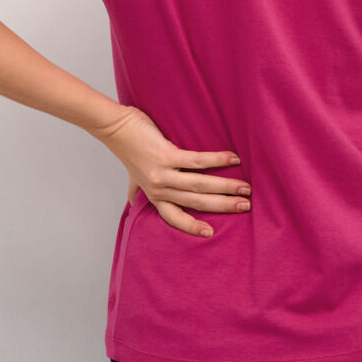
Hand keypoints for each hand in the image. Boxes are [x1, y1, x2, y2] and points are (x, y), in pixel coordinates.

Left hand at [90, 105, 250, 237]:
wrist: (115, 127)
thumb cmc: (129, 148)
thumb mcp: (132, 175)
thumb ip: (136, 189)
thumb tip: (132, 201)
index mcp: (154, 195)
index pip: (175, 217)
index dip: (192, 227)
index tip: (211, 233)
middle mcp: (159, 189)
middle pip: (195, 203)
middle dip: (223, 206)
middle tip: (245, 206)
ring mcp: (162, 173)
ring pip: (200, 185)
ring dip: (226, 187)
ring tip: (246, 188)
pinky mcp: (166, 156)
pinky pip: (197, 161)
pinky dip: (218, 161)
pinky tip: (234, 159)